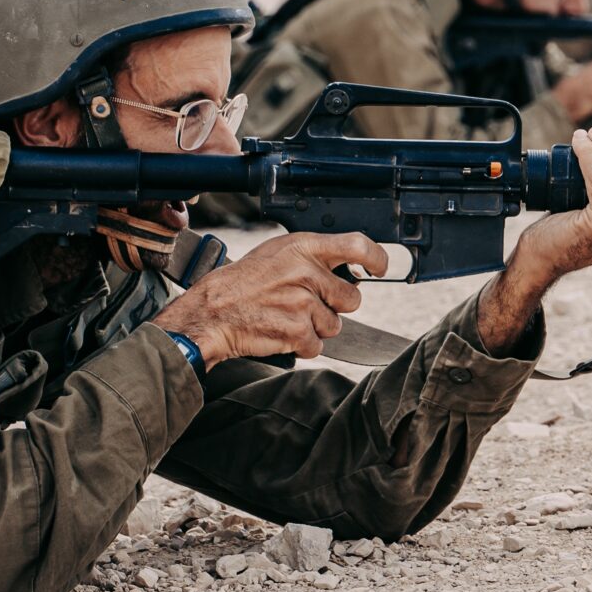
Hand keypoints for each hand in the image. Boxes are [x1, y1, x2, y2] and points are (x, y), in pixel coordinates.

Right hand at [152, 231, 387, 365]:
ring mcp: (303, 303)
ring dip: (314, 328)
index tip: (379, 268)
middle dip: (333, 306)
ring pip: (334, 326)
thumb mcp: (277, 253)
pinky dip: (301, 345)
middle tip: (305, 303)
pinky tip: (279, 331)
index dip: (377, 259)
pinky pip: (316, 346)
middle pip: (351, 298)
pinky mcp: (297, 331)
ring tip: (285, 316)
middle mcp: (306, 272)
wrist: (212, 312)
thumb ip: (312, 258)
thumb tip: (348, 269)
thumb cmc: (242, 283)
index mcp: (303, 247)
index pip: (358, 246)